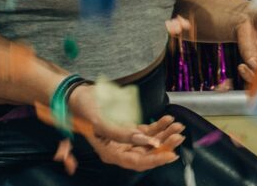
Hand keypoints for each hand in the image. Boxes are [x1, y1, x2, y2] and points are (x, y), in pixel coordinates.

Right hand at [67, 84, 184, 170]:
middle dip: (164, 146)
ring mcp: (125, 139)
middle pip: (146, 153)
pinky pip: (147, 131)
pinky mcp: (129, 129)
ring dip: (165, 134)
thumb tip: (144, 140)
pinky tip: (168, 119)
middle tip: (178, 136)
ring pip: (149, 142)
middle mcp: (119, 149)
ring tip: (178, 126)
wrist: (78, 95)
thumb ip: (121, 133)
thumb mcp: (100, 121)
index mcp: (110, 153)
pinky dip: (159, 126)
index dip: (155, 160)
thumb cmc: (84, 108)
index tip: (171, 154)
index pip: (136, 162)